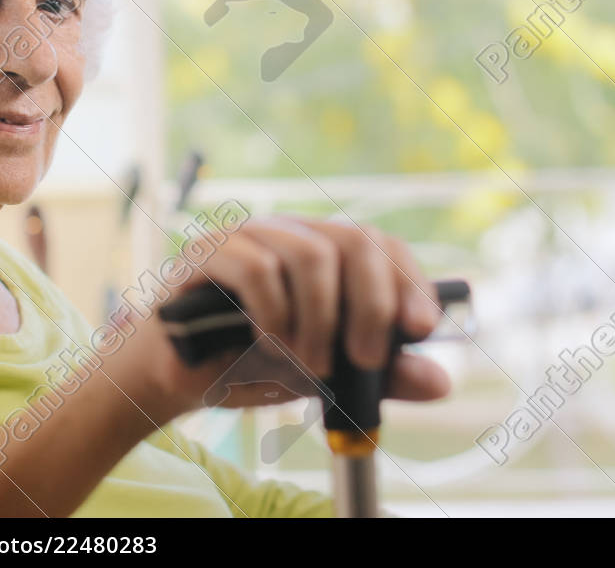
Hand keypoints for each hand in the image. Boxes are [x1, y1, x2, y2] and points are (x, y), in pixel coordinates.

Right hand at [133, 215, 451, 418]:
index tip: (420, 329)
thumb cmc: (249, 365)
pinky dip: (274, 313)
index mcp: (323, 253)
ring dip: (319, 319)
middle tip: (364, 360)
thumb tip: (440, 382)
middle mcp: (290, 233)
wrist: (175, 378)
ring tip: (307, 364)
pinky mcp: (206, 252)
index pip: (379, 244)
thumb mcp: (325, 374)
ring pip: (309, 254)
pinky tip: (269, 345)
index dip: (408, 281)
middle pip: (353, 239)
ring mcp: (248, 236)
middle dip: (370, 305)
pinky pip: (255, 267)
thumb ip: (377, 375)